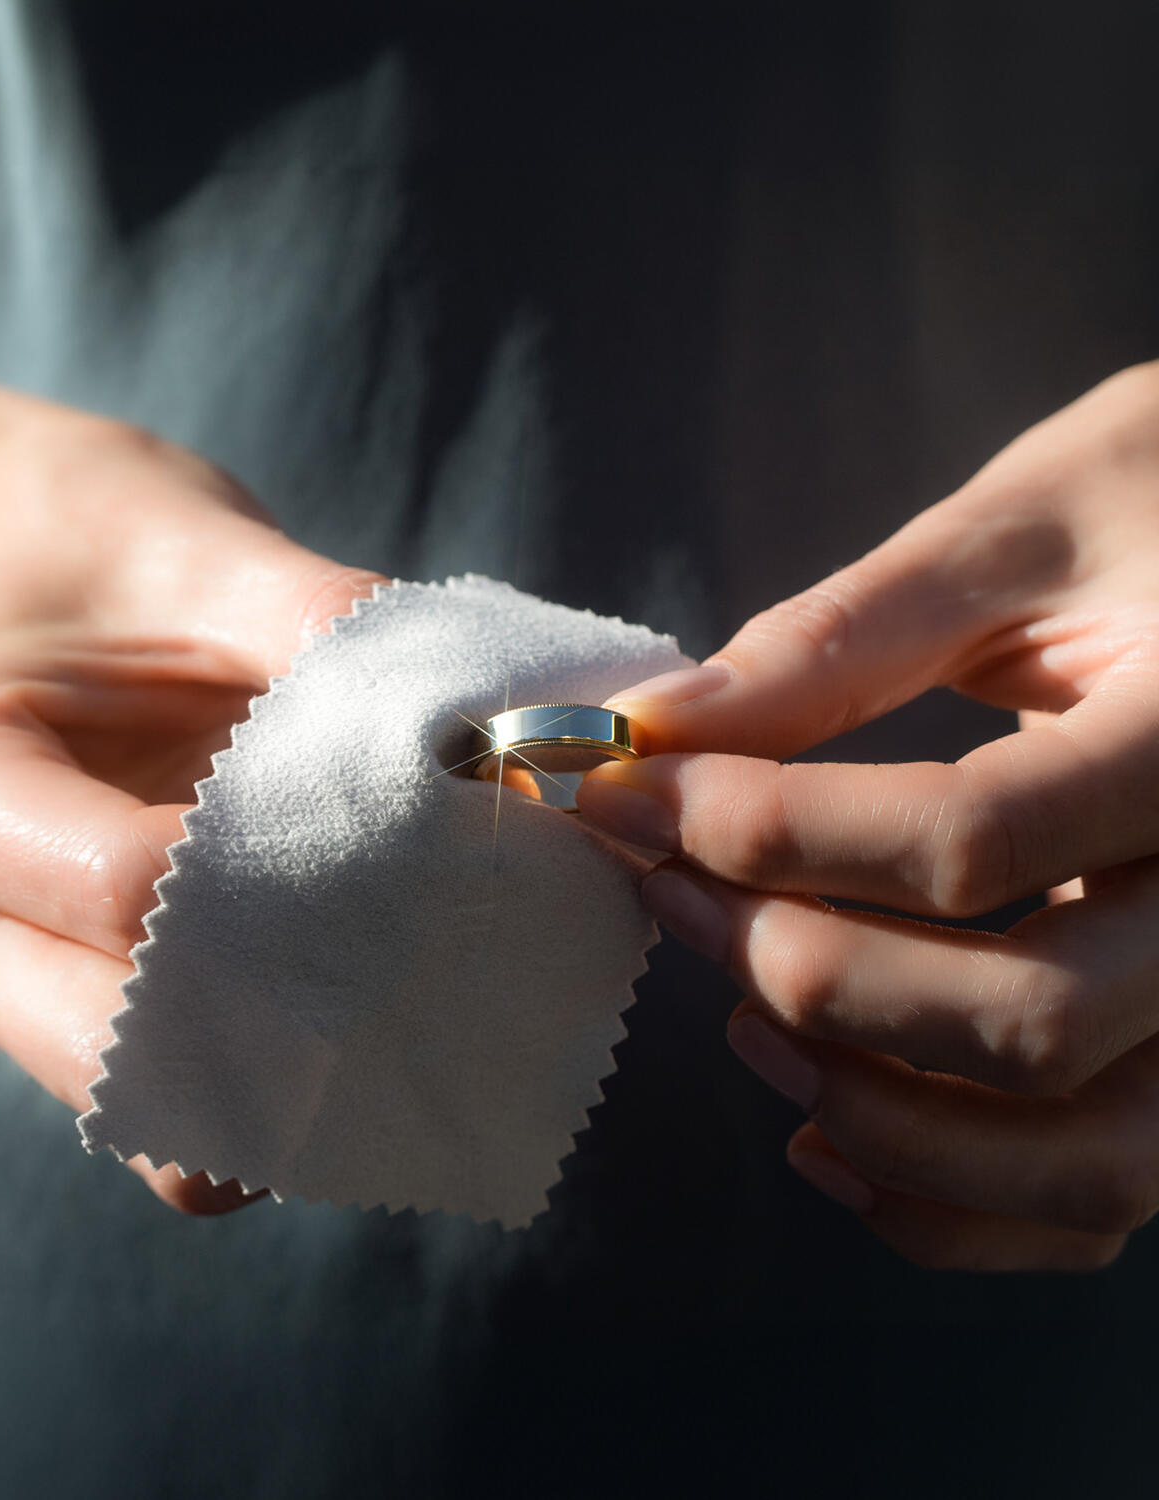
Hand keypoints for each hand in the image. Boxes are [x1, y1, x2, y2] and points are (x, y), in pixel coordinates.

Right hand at [0, 383, 381, 1211]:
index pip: (140, 893)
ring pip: (176, 1121)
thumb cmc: (55, 530)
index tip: (453, 826)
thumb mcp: (175, 544)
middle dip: (314, 1024)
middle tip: (453, 948)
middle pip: (150, 1072)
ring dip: (309, 1077)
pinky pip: (197, 1095)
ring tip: (428, 978)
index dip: (314, 872)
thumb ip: (320, 628)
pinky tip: (385, 983)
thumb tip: (484, 730)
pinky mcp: (96, 990)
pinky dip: (295, 1072)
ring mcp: (33, 979)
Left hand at [579, 361, 1158, 1271]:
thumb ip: (844, 638)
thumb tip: (655, 728)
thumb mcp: (1027, 527)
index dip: (765, 831)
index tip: (630, 793)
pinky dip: (956, 1204)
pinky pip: (1107, 1201)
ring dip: (878, 1113)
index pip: (971, 842)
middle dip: (804, 967)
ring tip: (743, 1022)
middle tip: (673, 893)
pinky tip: (827, 1130)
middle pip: (1026, 1020)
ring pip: (1083, 1156)